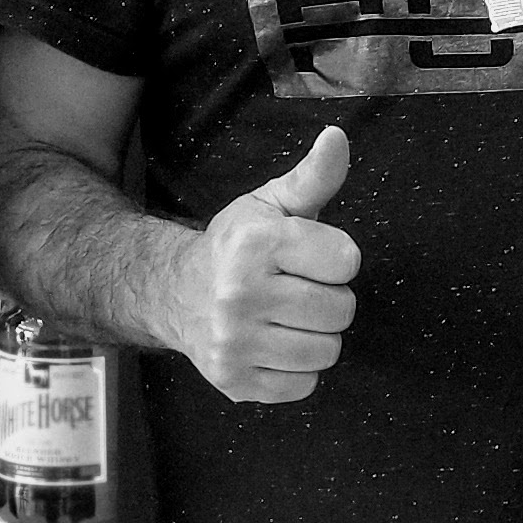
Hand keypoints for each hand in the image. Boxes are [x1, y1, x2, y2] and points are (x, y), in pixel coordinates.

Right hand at [175, 125, 362, 403]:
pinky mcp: (234, 381)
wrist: (175, 293)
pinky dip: (297, 369)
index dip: (334, 257)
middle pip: (341, 309)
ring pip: (327, 351)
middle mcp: (240, 293)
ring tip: (286, 317)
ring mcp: (234, 342)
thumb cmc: (238, 246)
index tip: (306, 256)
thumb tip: (337, 137)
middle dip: (327, 298)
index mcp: (256, 243)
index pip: (347, 260)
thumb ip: (314, 176)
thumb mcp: (272, 204)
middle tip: (295, 289)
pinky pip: (305, 385)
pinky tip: (272, 344)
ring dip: (316, 335)